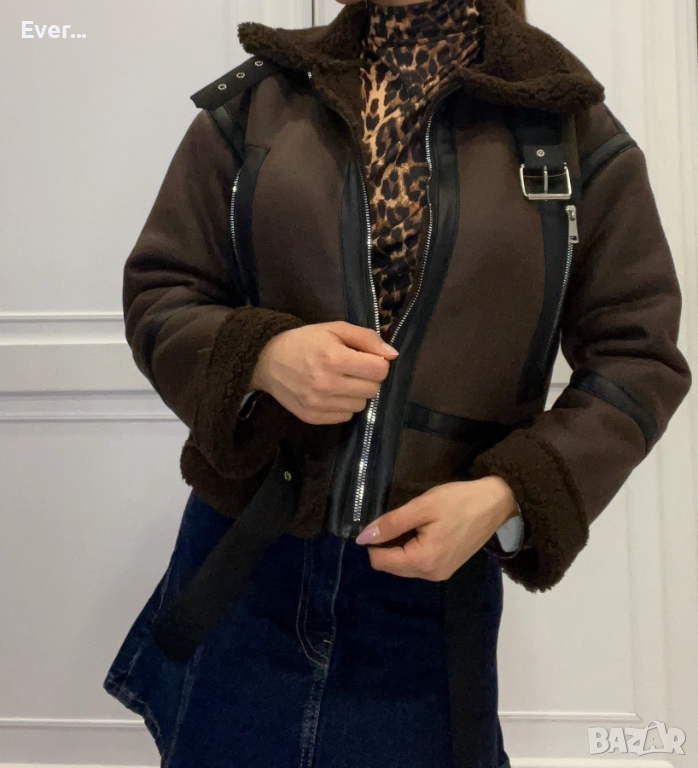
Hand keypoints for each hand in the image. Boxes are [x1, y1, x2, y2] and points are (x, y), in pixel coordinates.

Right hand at [250, 320, 397, 424]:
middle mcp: (327, 384)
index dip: (377, 363)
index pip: (379, 370)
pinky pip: (346, 417)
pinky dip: (343, 406)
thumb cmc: (305, 341)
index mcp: (334, 358)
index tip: (366, 359)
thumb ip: (367, 338)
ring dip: (356, 394)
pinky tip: (331, 393)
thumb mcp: (335, 329)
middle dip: (368, 378)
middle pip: (373, 389)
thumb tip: (393, 355)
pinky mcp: (312, 417)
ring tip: (340, 381)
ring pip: (361, 406)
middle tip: (352, 369)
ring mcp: (319, 404)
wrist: (267, 361)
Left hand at [355, 476, 519, 580]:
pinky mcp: (447, 567)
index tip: (380, 521)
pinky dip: (410, 550)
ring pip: (403, 566)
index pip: (380, 561)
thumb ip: (391, 524)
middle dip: (385, 546)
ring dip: (398, 548)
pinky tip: (417, 531)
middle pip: (391, 566)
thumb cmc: (458, 502)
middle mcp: (430, 574)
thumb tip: (362, 538)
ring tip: (407, 523)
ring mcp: (441, 573)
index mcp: (423, 561)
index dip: (372, 541)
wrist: (496, 503)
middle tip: (394, 519)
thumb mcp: (421, 507)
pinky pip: (418, 564)